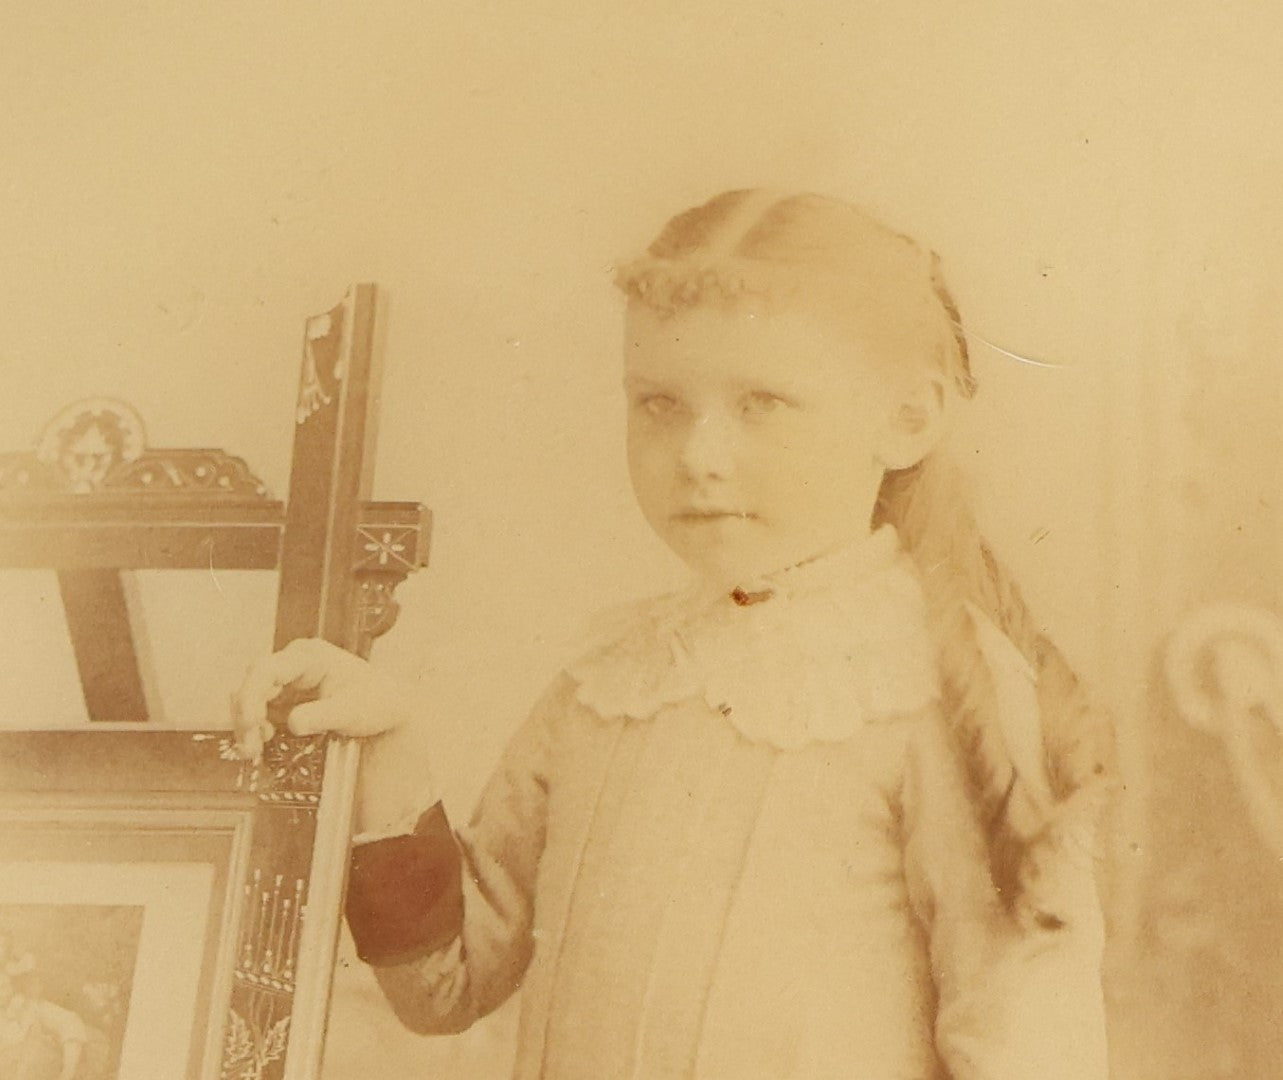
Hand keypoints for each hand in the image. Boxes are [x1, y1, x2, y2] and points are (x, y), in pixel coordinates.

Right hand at [231, 638, 412, 759]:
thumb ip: (323, 715)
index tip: (252, 724)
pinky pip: (260, 711)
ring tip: (254, 751)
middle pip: (252, 683)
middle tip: (250, 749)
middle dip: (246, 716)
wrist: (388, 709)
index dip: (251, 695)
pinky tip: (263, 744)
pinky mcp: (285, 699)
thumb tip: (293, 723)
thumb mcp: (353, 711)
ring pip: (251, 698)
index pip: (267, 669)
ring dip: (247, 725)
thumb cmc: (376, 701)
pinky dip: (256, 728)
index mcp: (309, 657)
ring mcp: (286, 680)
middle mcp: (292, 663)